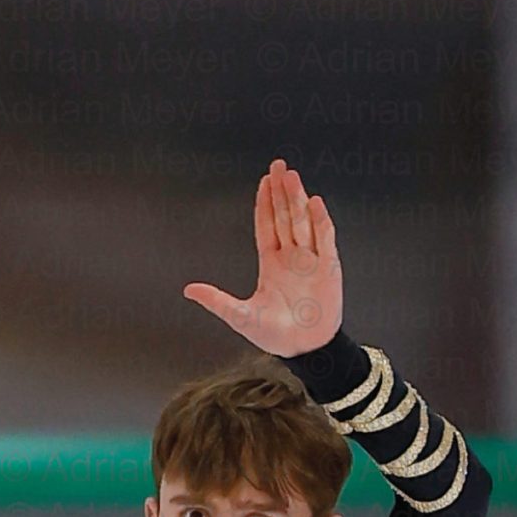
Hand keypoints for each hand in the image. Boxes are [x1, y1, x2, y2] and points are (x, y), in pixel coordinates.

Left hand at [183, 159, 342, 357]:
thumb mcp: (240, 316)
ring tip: (292, 177)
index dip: (265, 204)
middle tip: (278, 166)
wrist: (304, 350)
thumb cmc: (274, 336)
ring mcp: (310, 260)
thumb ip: (216, 300)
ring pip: (303, 222)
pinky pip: (325, 240)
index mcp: (272, 263)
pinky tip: (314, 203)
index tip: (264, 181)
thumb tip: (188, 289)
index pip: (268, 226)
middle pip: (285, 217)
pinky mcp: (328, 269)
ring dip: (297, 200)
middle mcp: (292, 257)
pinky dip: (320, 222)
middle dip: (282, 192)